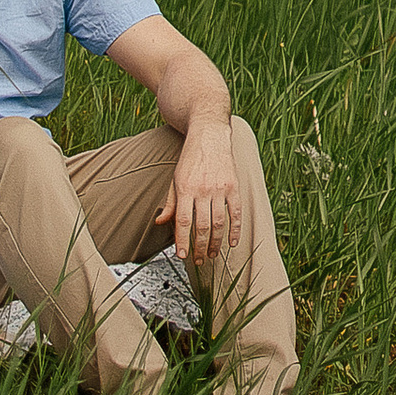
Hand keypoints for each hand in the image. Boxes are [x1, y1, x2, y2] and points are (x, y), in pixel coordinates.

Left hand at [158, 112, 241, 272]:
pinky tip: (232, 242)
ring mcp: (219, 187)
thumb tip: (160, 222)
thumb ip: (170, 202)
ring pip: (218, 223)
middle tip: (199, 260)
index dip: (183, 241)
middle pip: (201, 226)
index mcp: (185, 188)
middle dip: (200, 248)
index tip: (183, 256)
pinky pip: (235, 212)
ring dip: (215, 243)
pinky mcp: (233, 185)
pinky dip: (235, 230)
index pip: (182, 221)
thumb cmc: (190, 158)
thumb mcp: (175, 178)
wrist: (209, 133)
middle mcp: (202, 189)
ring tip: (212, 254)